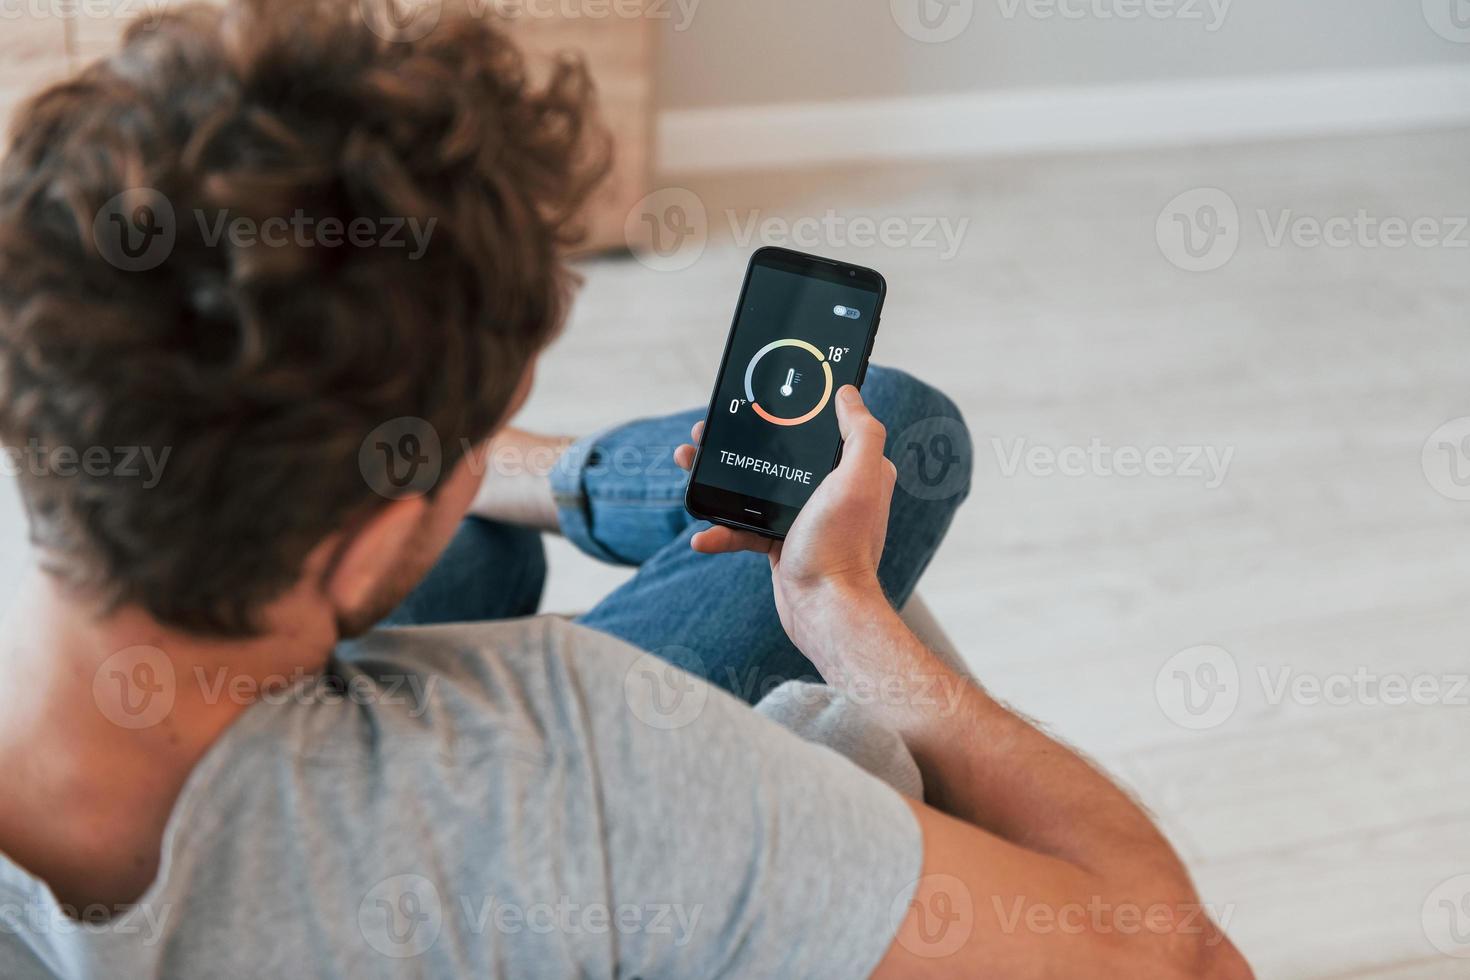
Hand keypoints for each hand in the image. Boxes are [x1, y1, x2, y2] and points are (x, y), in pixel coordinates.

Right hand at [674, 385, 897, 658]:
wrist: (824, 610)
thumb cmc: (842, 546)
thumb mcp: (858, 479)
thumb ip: (861, 433)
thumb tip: (849, 392)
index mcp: (852, 470)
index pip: (819, 427)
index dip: (788, 410)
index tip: (755, 398)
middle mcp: (830, 491)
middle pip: (776, 454)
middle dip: (738, 442)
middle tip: (704, 433)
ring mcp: (802, 517)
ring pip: (752, 488)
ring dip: (718, 478)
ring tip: (687, 466)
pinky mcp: (780, 543)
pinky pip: (743, 528)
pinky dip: (720, 530)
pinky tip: (701, 536)